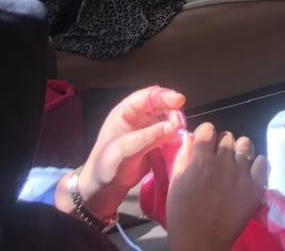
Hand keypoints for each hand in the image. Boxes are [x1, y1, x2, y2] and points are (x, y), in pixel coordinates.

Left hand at [72, 86, 186, 221]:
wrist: (104, 189)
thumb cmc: (106, 165)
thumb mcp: (124, 150)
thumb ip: (148, 137)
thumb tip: (173, 127)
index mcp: (126, 111)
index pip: (148, 96)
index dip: (165, 96)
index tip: (180, 100)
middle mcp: (138, 117)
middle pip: (162, 106)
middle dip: (173, 113)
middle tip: (180, 128)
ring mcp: (147, 130)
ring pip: (168, 120)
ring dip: (176, 126)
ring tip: (180, 138)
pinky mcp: (154, 143)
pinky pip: (169, 135)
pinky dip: (175, 138)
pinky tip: (179, 145)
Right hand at [166, 122, 268, 250]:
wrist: (201, 242)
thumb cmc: (182, 214)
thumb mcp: (175, 183)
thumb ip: (183, 157)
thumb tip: (190, 137)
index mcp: (202, 159)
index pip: (208, 128)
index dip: (205, 135)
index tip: (204, 145)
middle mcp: (224, 161)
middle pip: (227, 136)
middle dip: (221, 145)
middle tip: (217, 161)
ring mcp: (242, 173)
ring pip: (245, 144)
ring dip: (238, 152)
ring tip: (233, 165)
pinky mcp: (256, 186)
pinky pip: (262, 162)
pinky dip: (256, 165)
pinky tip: (248, 173)